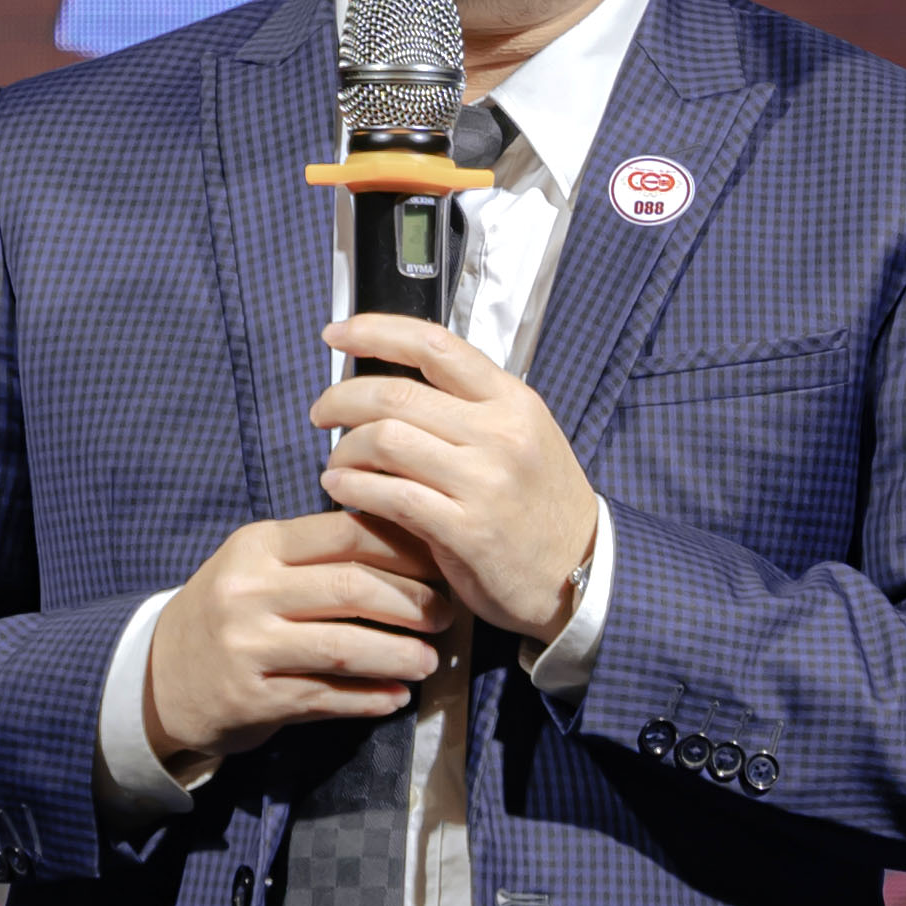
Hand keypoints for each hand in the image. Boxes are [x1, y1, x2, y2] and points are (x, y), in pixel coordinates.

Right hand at [141, 512, 453, 767]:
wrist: (161, 677)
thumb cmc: (231, 613)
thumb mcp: (259, 566)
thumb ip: (319, 553)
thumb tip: (411, 543)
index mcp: (259, 546)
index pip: (346, 533)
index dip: (404, 546)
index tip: (439, 561)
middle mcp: (250, 592)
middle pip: (353, 588)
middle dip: (413, 603)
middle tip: (445, 615)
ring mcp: (248, 648)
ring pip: (344, 648)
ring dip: (399, 656)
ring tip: (430, 661)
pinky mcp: (253, 699)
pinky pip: (327, 697)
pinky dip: (369, 699)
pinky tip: (397, 697)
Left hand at [312, 316, 600, 642]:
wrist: (583, 574)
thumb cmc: (542, 508)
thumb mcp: (525, 439)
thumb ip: (471, 411)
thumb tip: (395, 388)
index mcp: (513, 401)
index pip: (435, 344)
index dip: (375, 331)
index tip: (336, 334)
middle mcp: (501, 433)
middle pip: (397, 393)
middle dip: (342, 398)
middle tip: (322, 412)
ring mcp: (486, 481)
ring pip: (386, 440)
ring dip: (344, 450)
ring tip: (336, 465)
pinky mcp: (468, 530)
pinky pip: (391, 496)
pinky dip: (353, 489)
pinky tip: (341, 490)